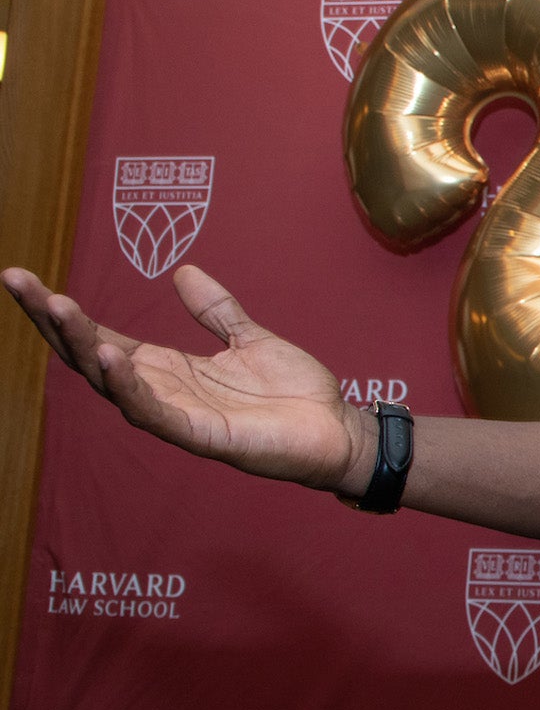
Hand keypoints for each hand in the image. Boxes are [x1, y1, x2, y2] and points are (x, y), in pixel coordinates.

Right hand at [3, 263, 370, 492]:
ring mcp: (177, 416)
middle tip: (19, 282)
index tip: (24, 277)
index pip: (99, 335)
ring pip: (113, 383)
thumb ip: (215, 310)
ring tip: (59, 309)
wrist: (337, 428)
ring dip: (83, 346)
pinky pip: (154, 413)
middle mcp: (161, 391)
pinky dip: (130, 386)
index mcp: (167, 368)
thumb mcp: (250, 338)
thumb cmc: (294, 393)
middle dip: (53, 321)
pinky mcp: (201, 437)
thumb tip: (182, 272)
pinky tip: (112, 355)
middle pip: (90, 355)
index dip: (62, 310)